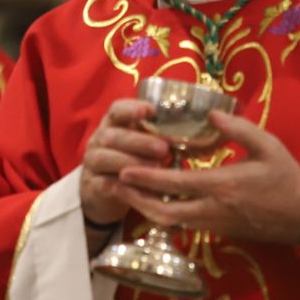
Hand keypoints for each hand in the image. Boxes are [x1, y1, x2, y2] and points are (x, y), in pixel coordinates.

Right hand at [80, 98, 169, 237]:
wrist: (105, 190)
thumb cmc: (133, 159)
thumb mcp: (142, 142)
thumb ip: (160, 134)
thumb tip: (206, 125)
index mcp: (113, 124)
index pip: (117, 109)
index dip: (132, 108)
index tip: (151, 110)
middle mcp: (99, 139)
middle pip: (111, 135)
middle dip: (138, 141)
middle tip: (163, 148)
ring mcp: (92, 162)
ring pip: (104, 158)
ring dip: (130, 162)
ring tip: (156, 169)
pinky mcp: (92, 185)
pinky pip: (104, 184)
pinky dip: (122, 186)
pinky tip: (140, 189)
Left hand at [114, 112, 299, 245]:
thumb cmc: (287, 177)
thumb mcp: (268, 145)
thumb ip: (238, 128)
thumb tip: (212, 114)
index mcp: (222, 185)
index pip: (175, 184)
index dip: (146, 179)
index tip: (124, 170)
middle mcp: (213, 208)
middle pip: (163, 211)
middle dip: (135, 199)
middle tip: (114, 184)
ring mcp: (214, 223)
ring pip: (170, 223)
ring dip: (145, 209)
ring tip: (126, 193)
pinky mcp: (217, 230)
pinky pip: (182, 225)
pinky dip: (163, 215)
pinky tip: (152, 201)